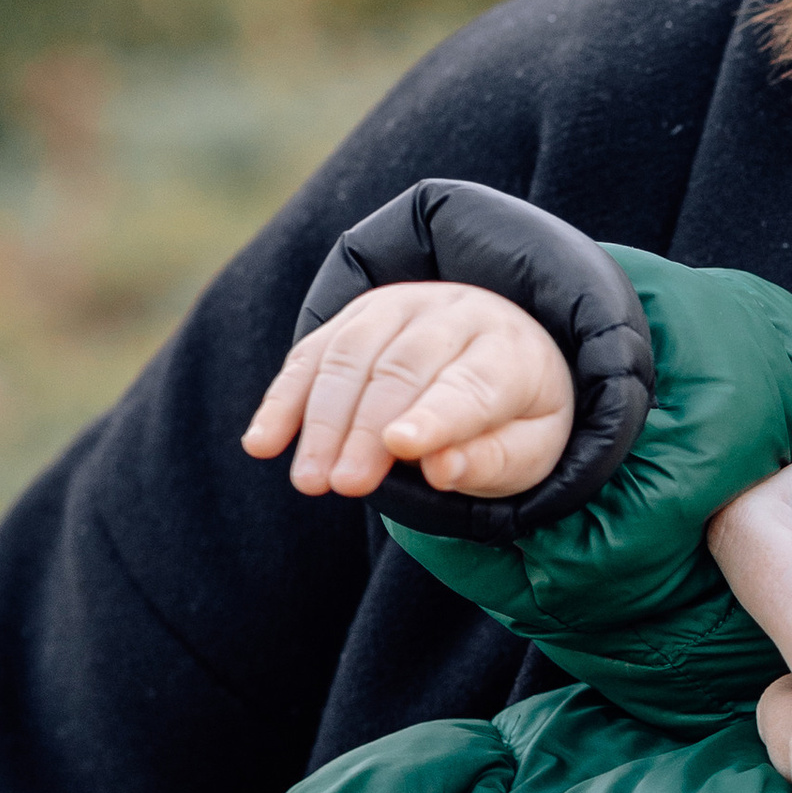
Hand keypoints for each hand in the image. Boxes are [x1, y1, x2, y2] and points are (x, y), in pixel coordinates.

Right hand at [243, 280, 572, 500]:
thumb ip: (493, 460)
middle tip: (344, 486)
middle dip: (365, 429)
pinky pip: (313, 352)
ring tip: (309, 481)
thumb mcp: (529, 449)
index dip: (434, 416)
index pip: (470, 384)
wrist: (502, 354)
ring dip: (321, 419)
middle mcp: (454, 315)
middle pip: (402, 369)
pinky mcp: (356, 316)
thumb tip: (440, 469)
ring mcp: (401, 306)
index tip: (399, 446)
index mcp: (510, 352)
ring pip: (349, 354)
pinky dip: (284, 398)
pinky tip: (262, 444)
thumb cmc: (516, 417)